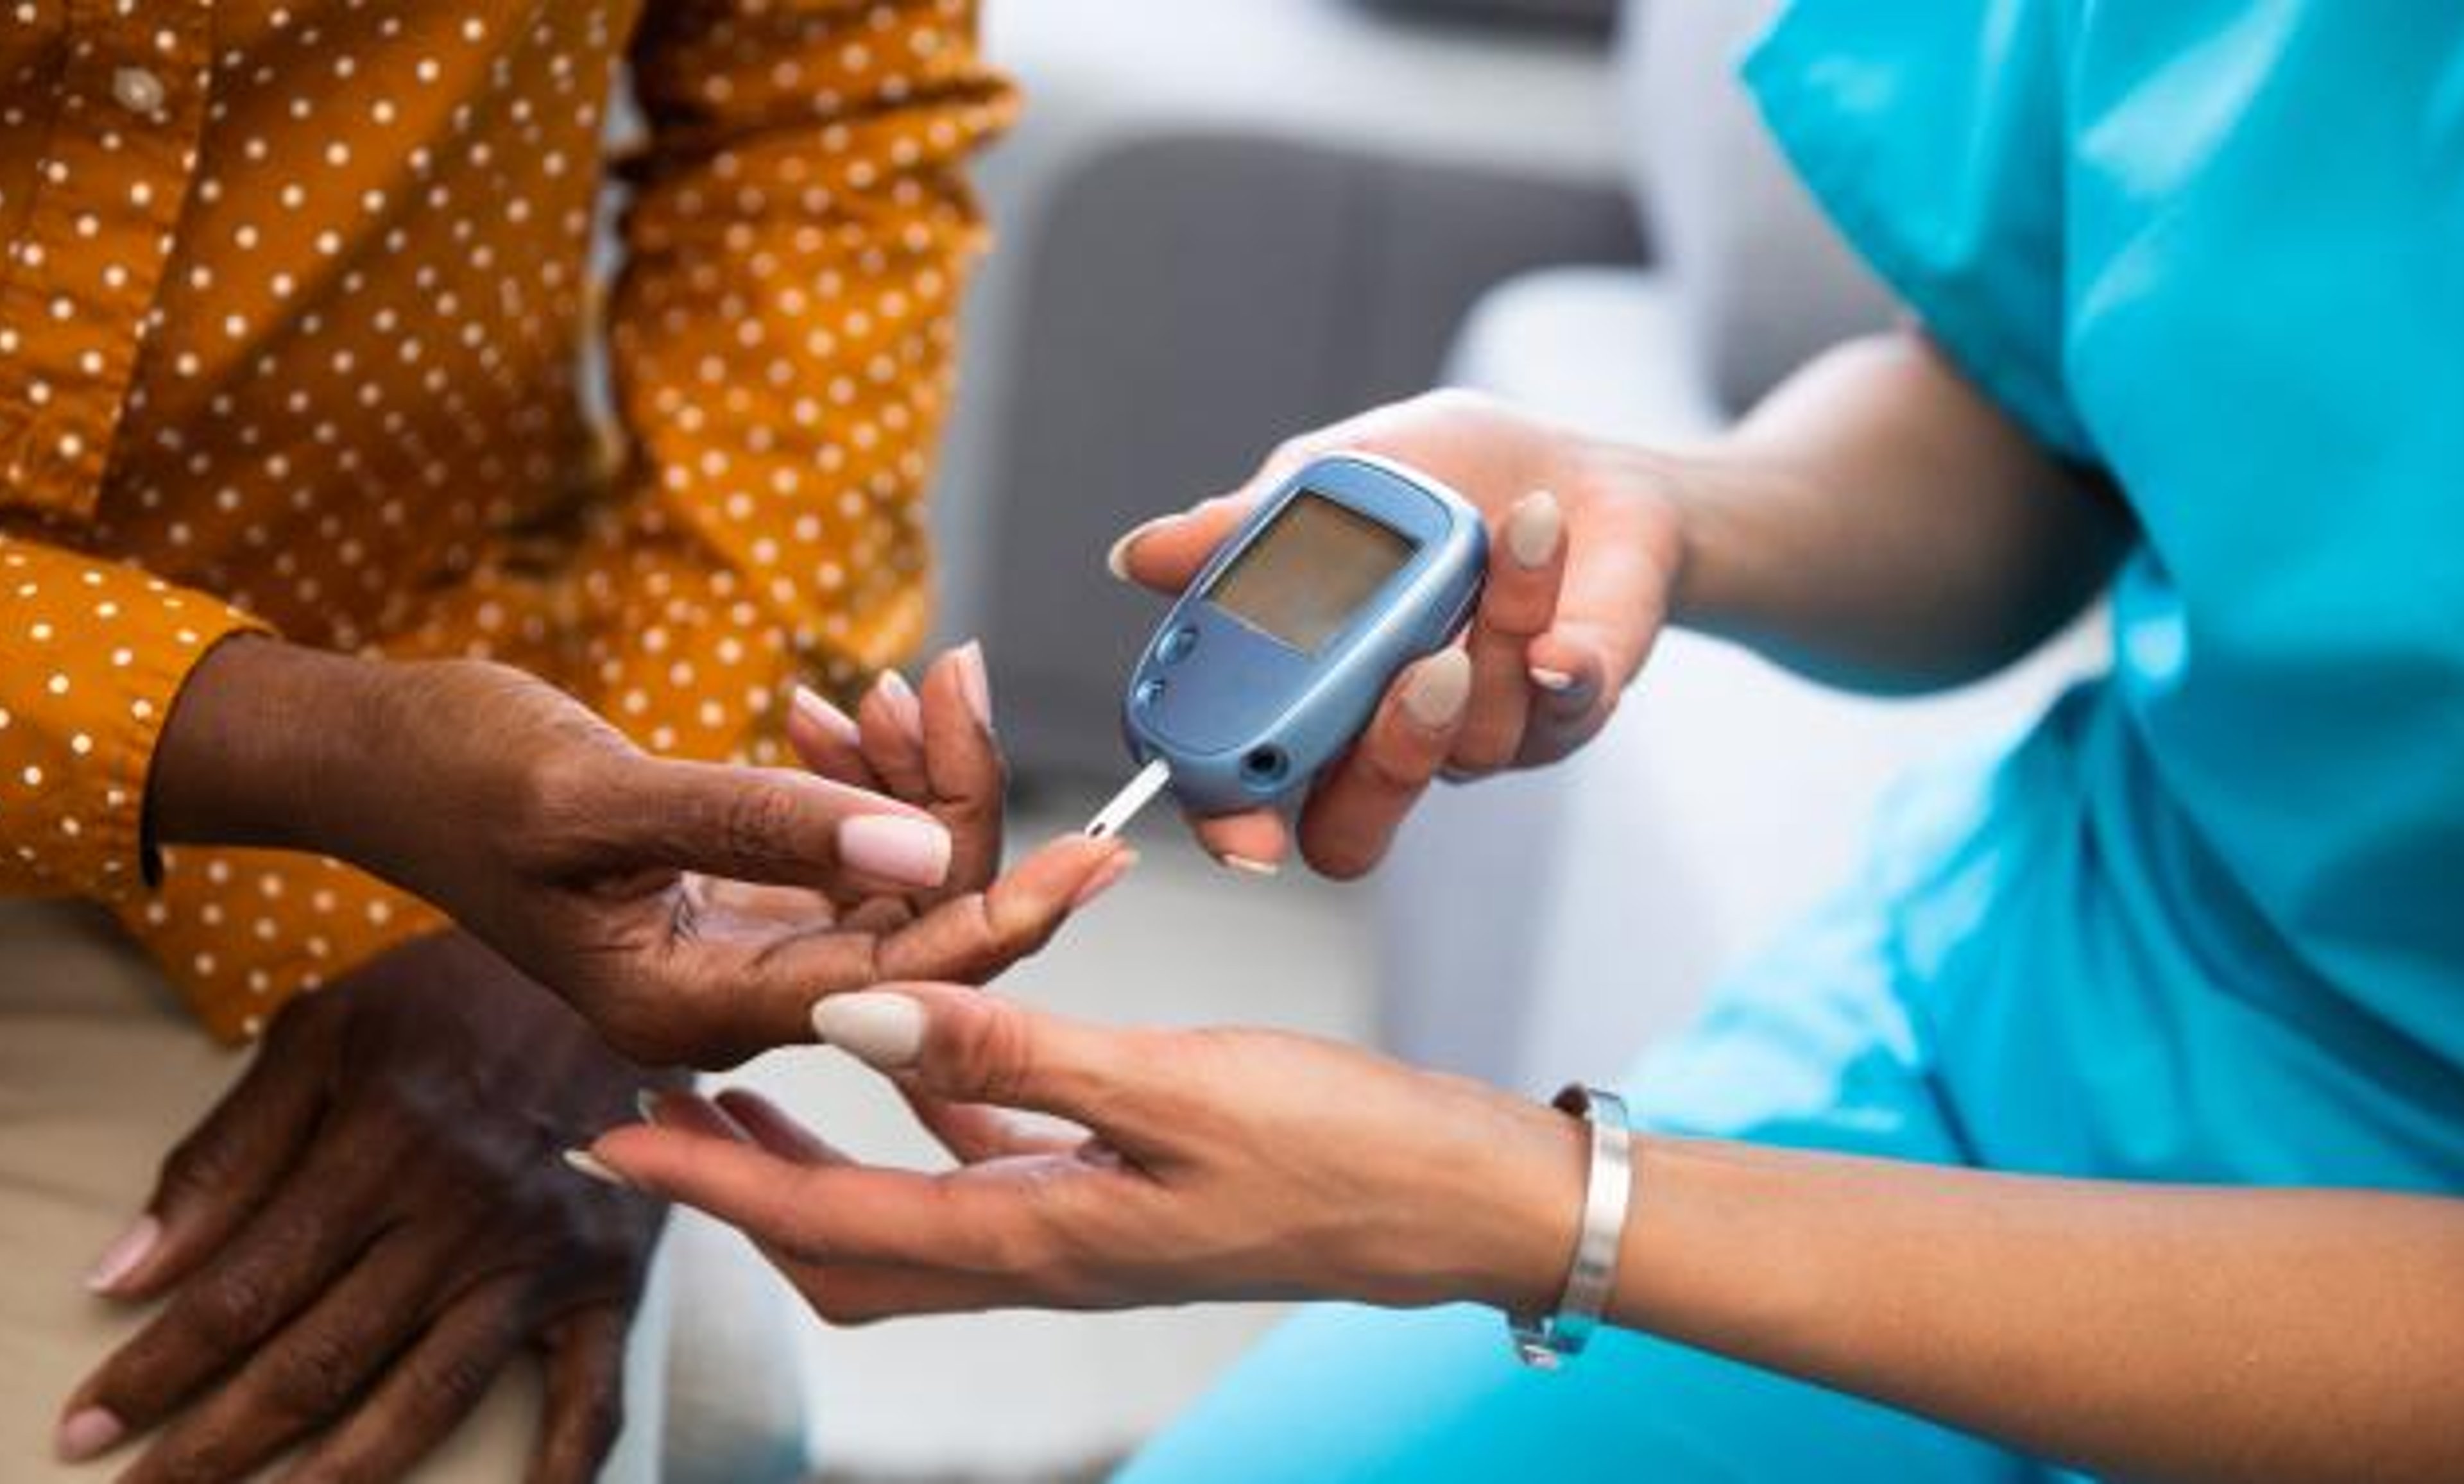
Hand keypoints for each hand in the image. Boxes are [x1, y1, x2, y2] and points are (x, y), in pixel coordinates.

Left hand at [58, 932, 662, 1481]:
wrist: (623, 963)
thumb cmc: (463, 991)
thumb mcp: (330, 1032)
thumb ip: (230, 1150)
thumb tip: (129, 1270)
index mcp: (386, 1141)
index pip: (247, 1287)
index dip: (158, 1364)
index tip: (88, 1422)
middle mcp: (464, 1212)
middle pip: (321, 1360)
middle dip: (214, 1444)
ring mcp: (544, 1253)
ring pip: (430, 1396)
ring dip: (338, 1477)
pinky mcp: (613, 1275)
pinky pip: (591, 1393)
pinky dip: (559, 1467)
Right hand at [153, 640, 1125, 1065]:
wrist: (371, 755)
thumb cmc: (454, 771)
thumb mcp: (601, 796)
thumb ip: (761, 826)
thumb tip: (921, 854)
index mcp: (696, 1006)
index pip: (902, 979)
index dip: (1011, 912)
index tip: (1102, 851)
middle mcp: (731, 996)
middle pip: (916, 922)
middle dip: (954, 800)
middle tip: (960, 676)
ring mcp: (736, 947)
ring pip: (889, 875)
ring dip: (906, 772)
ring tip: (893, 681)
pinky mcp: (735, 895)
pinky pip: (844, 846)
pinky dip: (855, 773)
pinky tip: (834, 708)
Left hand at [584, 985, 1587, 1323]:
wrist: (1457, 1200)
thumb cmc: (1338, 1146)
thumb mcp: (1171, 1082)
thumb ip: (1009, 1046)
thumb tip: (851, 1016)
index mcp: (1035, 1238)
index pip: (827, 1218)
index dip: (711, 1178)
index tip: (617, 1134)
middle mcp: (1040, 1255)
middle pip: (841, 1249)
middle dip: (736, 1187)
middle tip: (655, 1118)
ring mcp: (1080, 1234)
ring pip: (900, 1216)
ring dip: (812, 1160)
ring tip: (748, 1085)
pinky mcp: (1119, 1199)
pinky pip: (981, 1174)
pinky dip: (921, 1127)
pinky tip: (919, 1061)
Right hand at [1109, 390, 1686, 877]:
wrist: (1572, 465)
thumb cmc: (1438, 479)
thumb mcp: (1332, 479)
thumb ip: (1248, 527)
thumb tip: (1139, 555)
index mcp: (1304, 699)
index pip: (1243, 790)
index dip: (1227, 814)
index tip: (1239, 813)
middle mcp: (1383, 742)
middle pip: (1349, 829)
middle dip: (1381, 761)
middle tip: (1410, 677)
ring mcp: (1478, 736)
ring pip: (1471, 745)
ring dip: (1494, 630)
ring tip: (1516, 531)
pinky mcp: (1570, 709)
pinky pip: (1564, 705)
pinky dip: (1564, 660)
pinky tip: (1558, 622)